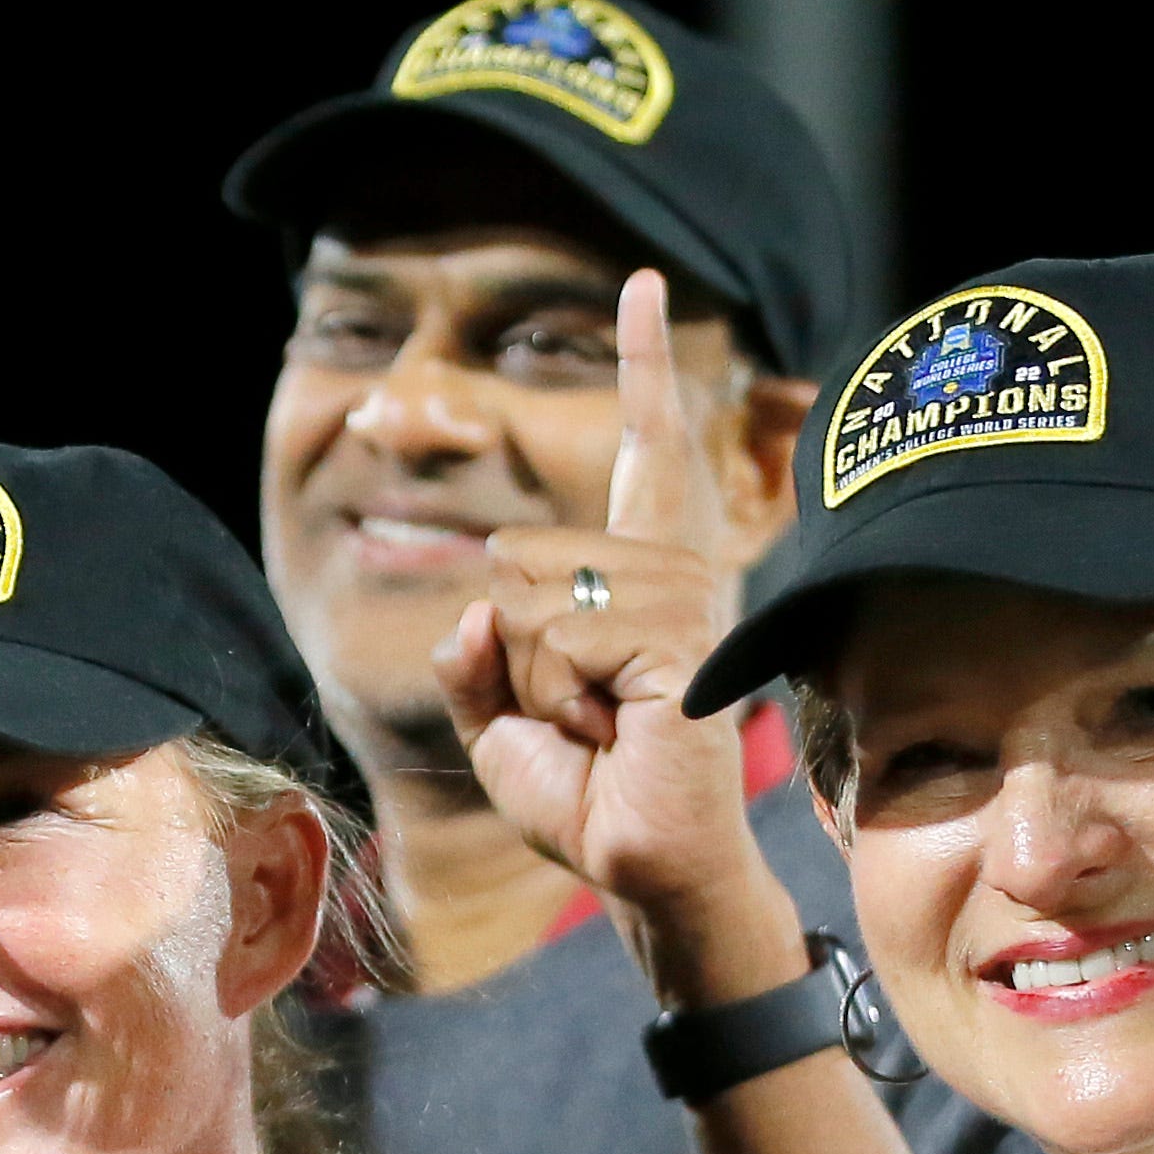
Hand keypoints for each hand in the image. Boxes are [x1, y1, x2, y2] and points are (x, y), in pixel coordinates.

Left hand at [432, 269, 798, 958]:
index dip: (642, 372)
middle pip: (529, 568)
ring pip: (538, 605)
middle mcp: (670, 580)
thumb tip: (474, 604)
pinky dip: (559, 696)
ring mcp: (680, 608)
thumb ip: (473, 660)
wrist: (640, 869)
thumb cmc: (585, 798)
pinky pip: (565, 636)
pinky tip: (611, 730)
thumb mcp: (498, 726)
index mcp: (638, 584)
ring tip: (596, 733)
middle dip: (515, 662)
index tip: (645, 285)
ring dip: (538, 688)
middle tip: (574, 725)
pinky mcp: (678, 642)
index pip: (642, 456)